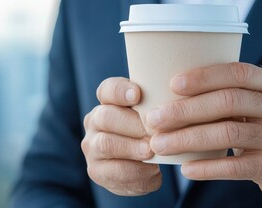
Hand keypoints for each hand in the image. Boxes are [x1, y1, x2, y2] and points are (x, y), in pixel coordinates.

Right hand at [82, 77, 160, 195]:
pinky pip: (114, 171)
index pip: (107, 89)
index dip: (119, 90)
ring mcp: (92, 147)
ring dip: (132, 148)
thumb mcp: (153, 119)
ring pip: (106, 144)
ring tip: (151, 151)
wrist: (142, 171)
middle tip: (153, 132)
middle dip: (132, 124)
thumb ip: (156, 109)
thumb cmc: (150, 136)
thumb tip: (170, 105)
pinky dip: (136, 171)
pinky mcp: (96, 171)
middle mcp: (94, 122)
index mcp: (108, 102)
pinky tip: (152, 170)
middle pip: (106, 117)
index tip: (137, 95)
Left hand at [147, 62, 261, 206]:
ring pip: (228, 134)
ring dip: (188, 139)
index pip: (239, 73)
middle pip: (229, 102)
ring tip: (160, 144)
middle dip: (186, 110)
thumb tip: (176, 88)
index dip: (204, 77)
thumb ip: (236, 92)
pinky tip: (186, 168)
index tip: (173, 84)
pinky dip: (207, 168)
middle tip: (155, 118)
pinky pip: (236, 167)